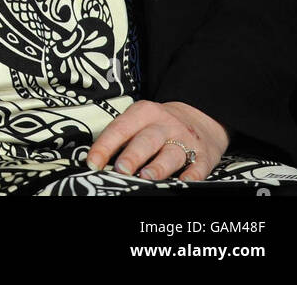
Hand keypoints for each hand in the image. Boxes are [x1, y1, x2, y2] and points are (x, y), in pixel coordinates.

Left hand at [87, 99, 229, 181]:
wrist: (199, 117)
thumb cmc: (159, 124)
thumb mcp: (140, 120)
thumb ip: (123, 137)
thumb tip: (98, 160)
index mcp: (143, 113)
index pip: (120, 129)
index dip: (104, 146)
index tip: (92, 162)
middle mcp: (164, 125)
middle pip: (146, 140)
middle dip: (132, 155)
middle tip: (120, 169)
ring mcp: (186, 140)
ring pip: (171, 154)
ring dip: (158, 166)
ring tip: (146, 176)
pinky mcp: (204, 155)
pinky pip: (198, 166)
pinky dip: (191, 175)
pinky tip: (183, 182)